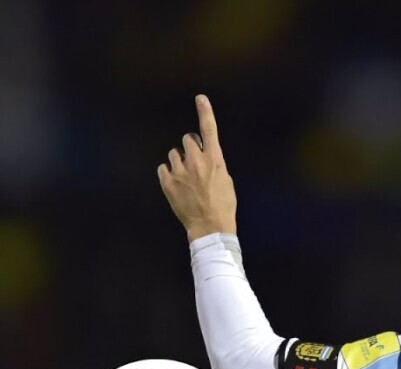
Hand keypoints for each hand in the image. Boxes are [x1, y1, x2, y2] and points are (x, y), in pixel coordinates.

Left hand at [157, 95, 236, 240]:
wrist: (210, 226)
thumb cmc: (223, 205)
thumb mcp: (227, 181)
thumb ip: (215, 164)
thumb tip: (206, 156)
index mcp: (214, 160)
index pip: (209, 130)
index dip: (205, 112)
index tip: (200, 98)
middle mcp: (195, 161)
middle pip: (187, 139)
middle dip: (190, 146)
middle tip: (195, 161)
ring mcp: (179, 171)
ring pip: (174, 153)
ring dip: (179, 161)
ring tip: (186, 177)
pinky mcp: (167, 182)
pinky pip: (163, 167)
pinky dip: (169, 173)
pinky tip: (177, 184)